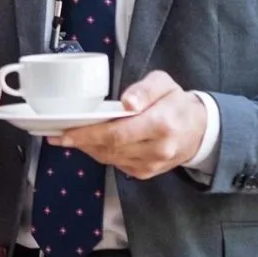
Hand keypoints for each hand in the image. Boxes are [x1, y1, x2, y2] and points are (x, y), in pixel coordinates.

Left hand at [57, 70, 206, 180]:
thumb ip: (145, 89)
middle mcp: (157, 149)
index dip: (88, 134)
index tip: (65, 133)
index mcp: (161, 124)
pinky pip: (116, 164)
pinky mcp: (146, 173)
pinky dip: (100, 154)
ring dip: (87, 148)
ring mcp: (152, 164)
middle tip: (58, 135)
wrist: (199, 130)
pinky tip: (90, 143)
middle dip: (81, 142)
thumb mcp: (164, 83)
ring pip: (110, 159)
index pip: (117, 133)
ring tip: (69, 138)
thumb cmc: (176, 103)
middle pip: (110, 148)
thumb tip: (126, 102)